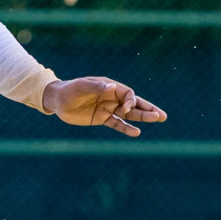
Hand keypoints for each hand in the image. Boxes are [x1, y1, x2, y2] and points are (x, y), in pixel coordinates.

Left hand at [43, 77, 166, 136]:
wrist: (57, 101)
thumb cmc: (70, 90)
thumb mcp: (82, 86)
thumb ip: (97, 87)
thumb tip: (112, 87)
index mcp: (110, 87)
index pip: (128, 94)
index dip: (130, 101)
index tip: (124, 109)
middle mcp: (112, 97)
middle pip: (134, 103)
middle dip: (148, 108)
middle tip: (163, 116)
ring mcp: (108, 109)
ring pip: (129, 114)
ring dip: (143, 118)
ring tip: (158, 119)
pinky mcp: (102, 119)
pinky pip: (117, 124)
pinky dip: (126, 129)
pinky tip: (137, 133)